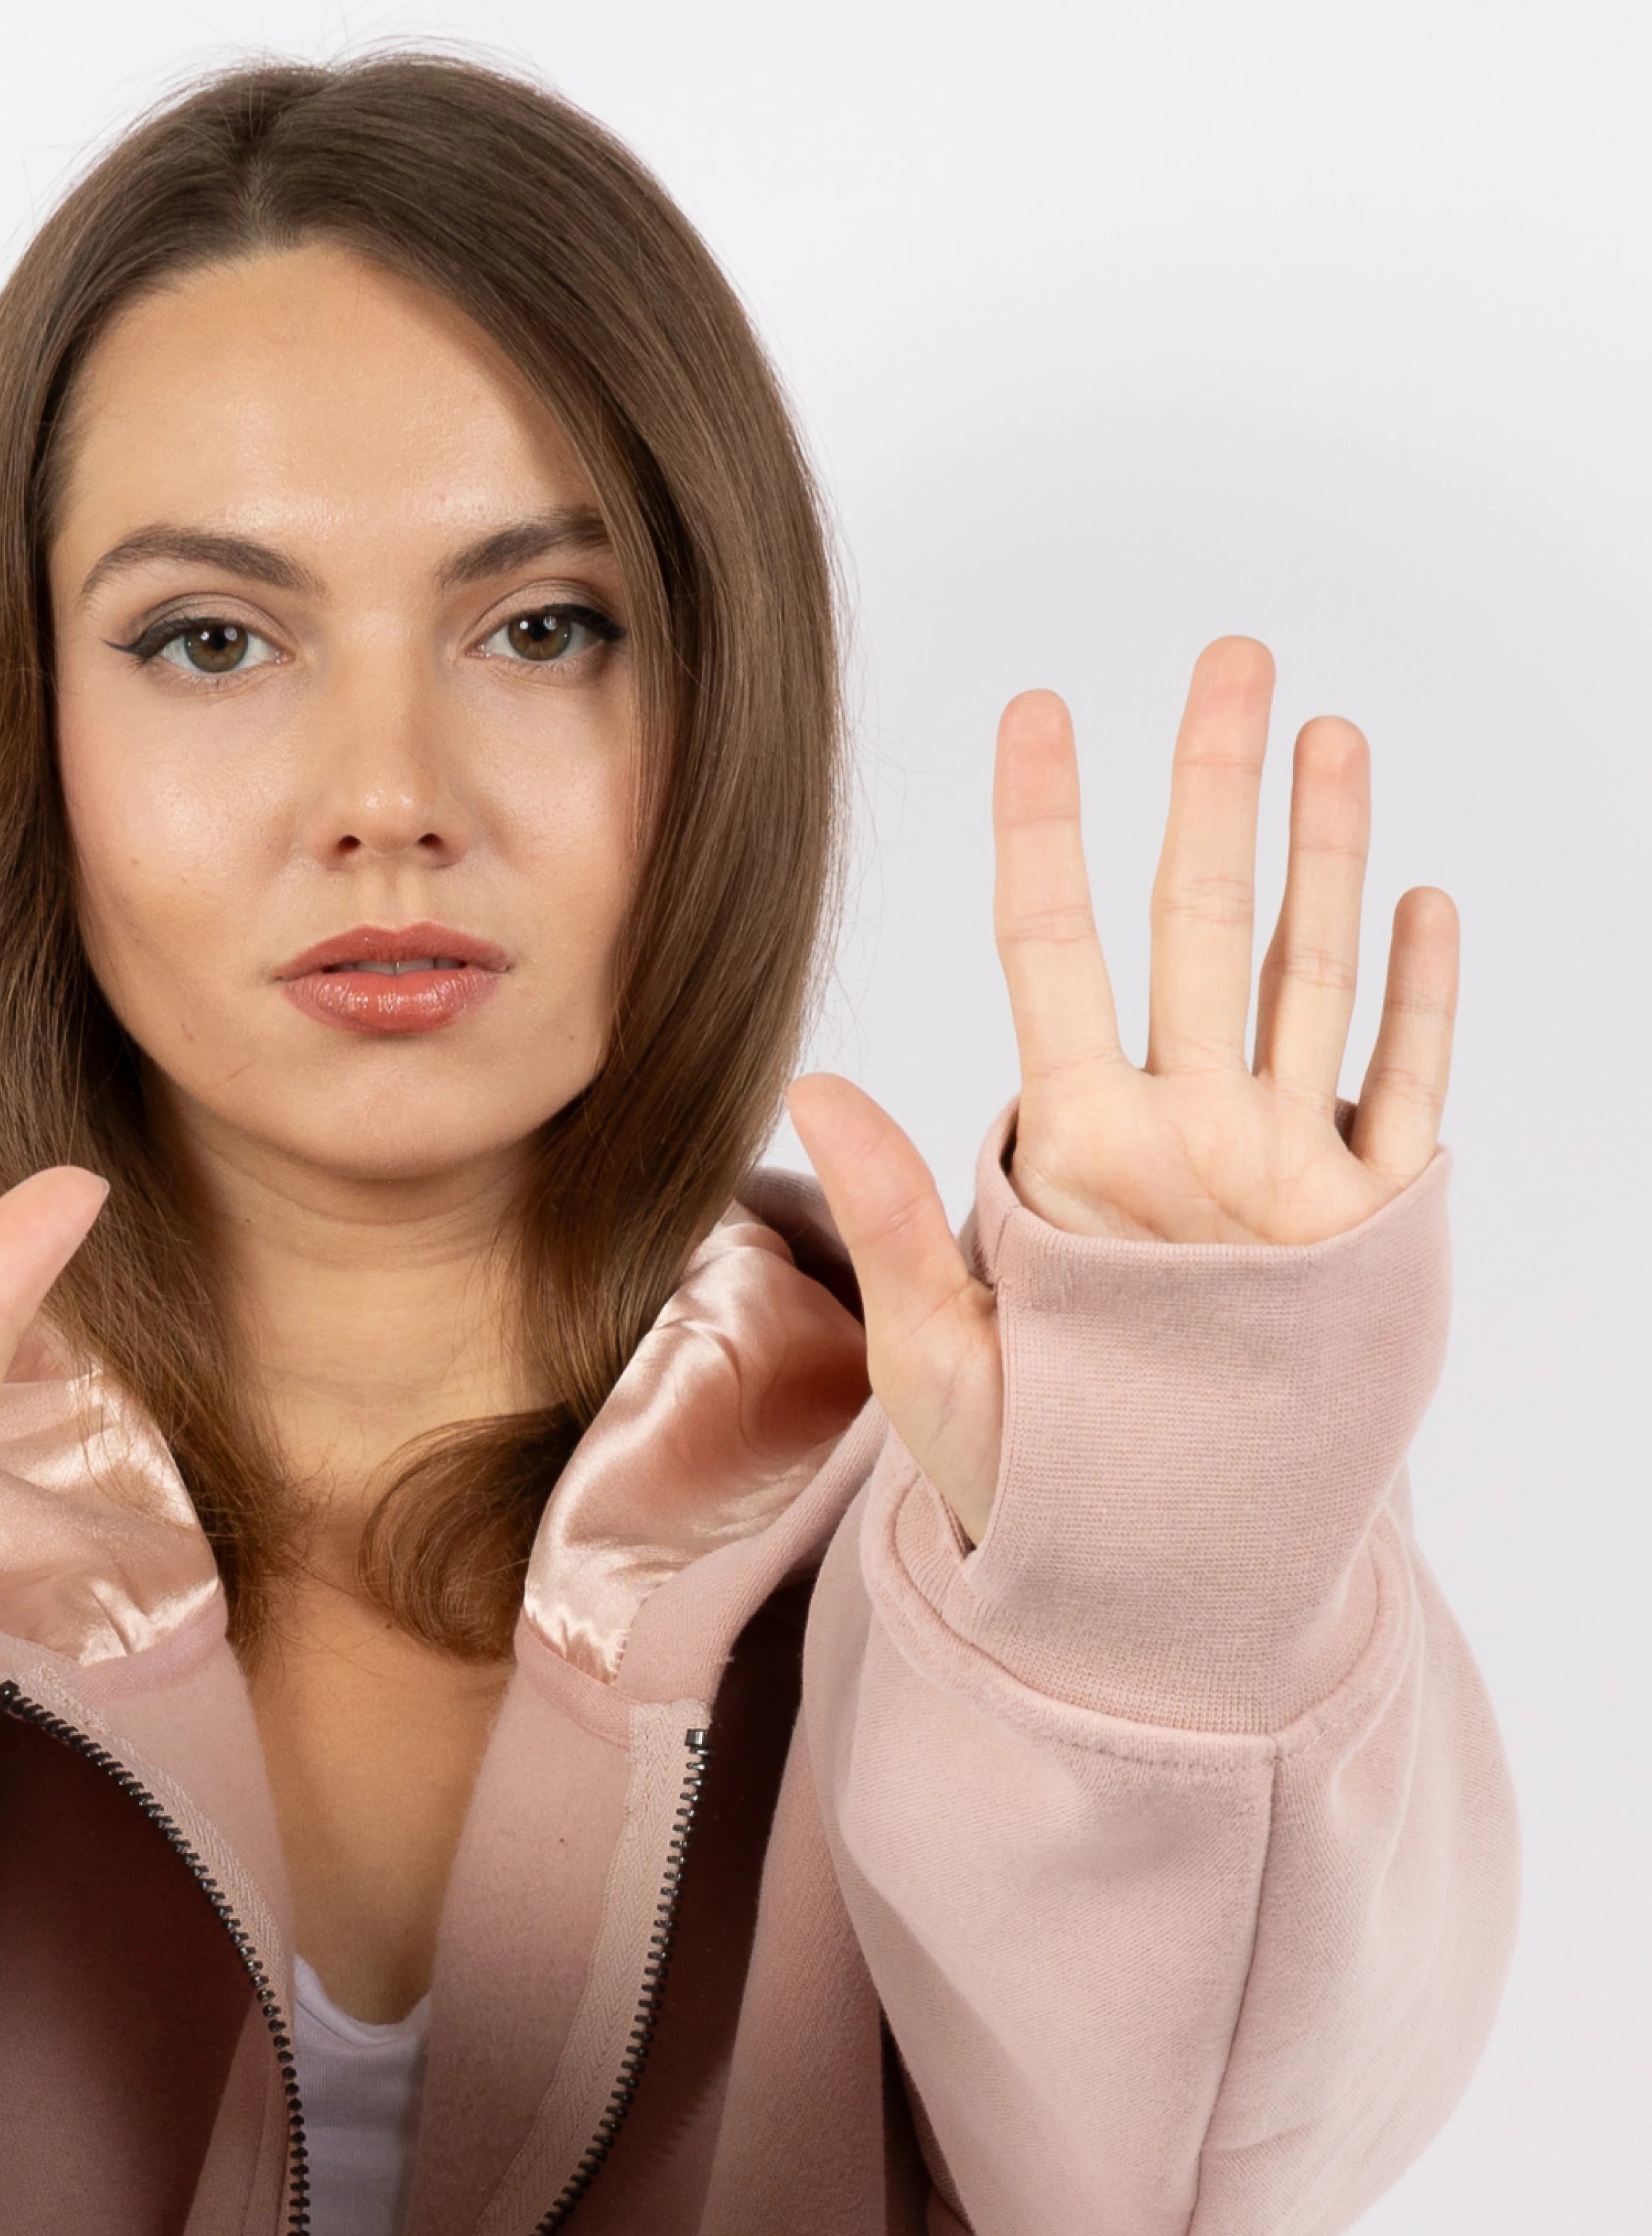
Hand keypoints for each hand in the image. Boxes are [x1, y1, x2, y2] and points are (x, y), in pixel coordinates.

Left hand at [787, 637, 1459, 1543]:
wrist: (1142, 1581)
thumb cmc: (1023, 1475)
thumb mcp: (939, 1354)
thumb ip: (899, 1215)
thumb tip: (814, 1077)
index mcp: (1068, 1146)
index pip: (1050, 947)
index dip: (1044, 825)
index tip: (1038, 709)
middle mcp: (1176, 1133)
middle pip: (1196, 922)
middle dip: (1211, 786)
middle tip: (1229, 654)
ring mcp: (1273, 1171)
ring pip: (1304, 976)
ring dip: (1321, 853)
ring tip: (1324, 735)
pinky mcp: (1359, 1231)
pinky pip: (1397, 1094)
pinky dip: (1415, 1004)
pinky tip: (1420, 904)